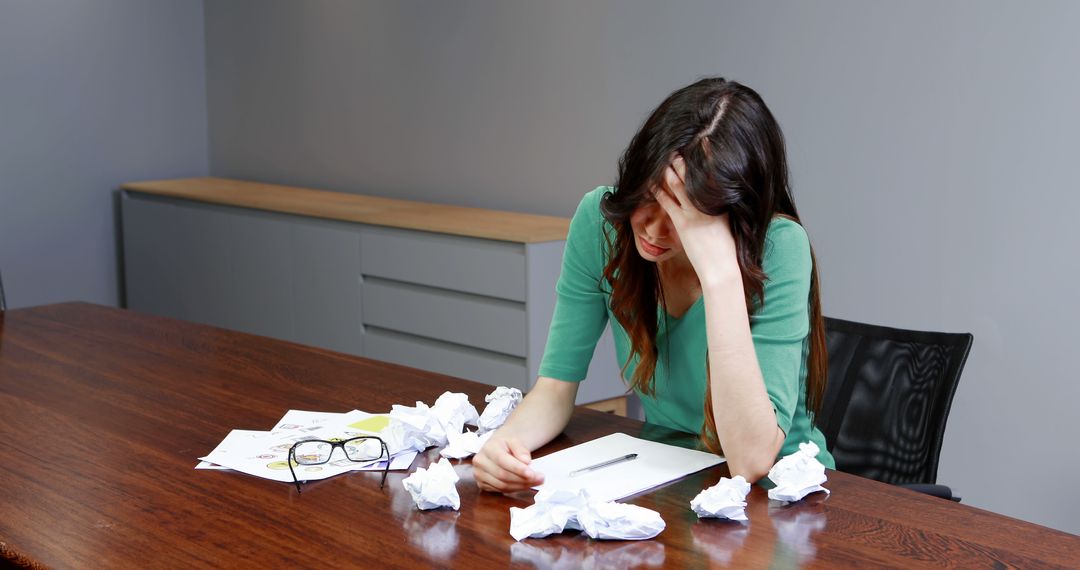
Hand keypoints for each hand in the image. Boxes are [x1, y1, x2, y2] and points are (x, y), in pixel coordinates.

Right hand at [473, 434, 544, 492]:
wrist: (496, 448)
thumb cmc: (506, 444)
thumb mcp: (515, 440)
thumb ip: (521, 449)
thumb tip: (526, 461)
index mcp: (488, 448)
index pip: (503, 461)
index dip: (517, 469)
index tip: (532, 473)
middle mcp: (480, 462)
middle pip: (503, 475)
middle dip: (523, 479)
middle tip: (540, 478)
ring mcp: (479, 475)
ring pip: (502, 485)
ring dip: (521, 486)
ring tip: (536, 482)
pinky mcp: (482, 484)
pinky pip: (500, 490)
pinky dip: (515, 489)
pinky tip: (525, 485)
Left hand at [653, 156, 739, 284]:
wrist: (721, 268)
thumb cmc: (726, 251)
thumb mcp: (729, 226)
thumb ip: (722, 212)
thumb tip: (718, 204)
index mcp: (721, 203)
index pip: (712, 176)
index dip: (707, 159)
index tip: (702, 145)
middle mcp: (707, 204)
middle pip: (693, 177)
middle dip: (683, 161)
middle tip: (676, 148)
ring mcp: (694, 213)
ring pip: (679, 185)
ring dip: (669, 170)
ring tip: (663, 158)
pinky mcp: (683, 223)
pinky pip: (667, 202)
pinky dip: (658, 191)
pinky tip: (651, 183)